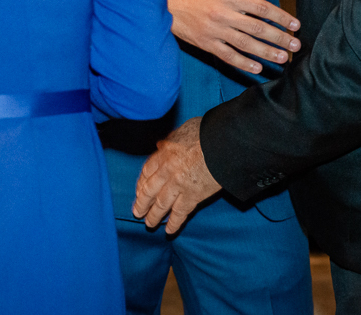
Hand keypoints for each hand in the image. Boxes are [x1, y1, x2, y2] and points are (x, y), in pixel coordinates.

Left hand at [133, 118, 220, 232]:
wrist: (223, 142)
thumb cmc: (206, 132)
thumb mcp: (182, 130)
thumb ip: (170, 140)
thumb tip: (162, 144)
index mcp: (163, 152)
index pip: (146, 171)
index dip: (141, 184)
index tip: (139, 192)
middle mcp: (167, 170)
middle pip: (149, 190)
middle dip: (142, 203)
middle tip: (137, 212)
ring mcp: (178, 184)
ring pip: (161, 204)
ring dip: (154, 216)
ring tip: (150, 224)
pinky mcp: (193, 195)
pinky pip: (180, 212)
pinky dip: (174, 223)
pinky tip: (169, 231)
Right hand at [159, 0, 299, 73]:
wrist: (167, 4)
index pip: (261, 8)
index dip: (281, 17)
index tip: (295, 25)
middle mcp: (223, 14)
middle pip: (257, 28)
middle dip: (279, 38)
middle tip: (295, 45)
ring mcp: (214, 30)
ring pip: (245, 44)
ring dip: (266, 52)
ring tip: (283, 58)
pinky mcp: (206, 44)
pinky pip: (228, 55)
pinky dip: (243, 63)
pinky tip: (258, 68)